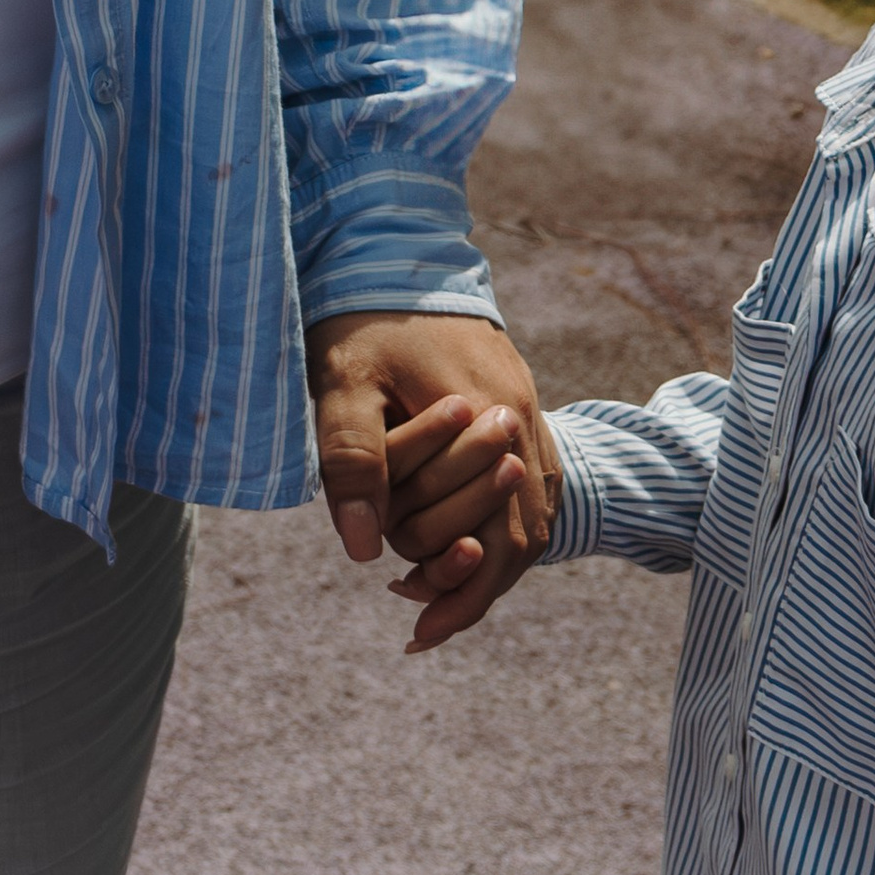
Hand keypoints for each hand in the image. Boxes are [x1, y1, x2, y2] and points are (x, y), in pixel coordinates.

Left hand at [306, 310, 558, 651]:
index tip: (409, 620)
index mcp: (488, 415)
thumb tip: (362, 550)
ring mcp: (531, 414)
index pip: (492, 536)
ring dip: (489, 562)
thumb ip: (353, 460)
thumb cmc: (363, 319)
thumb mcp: (343, 383)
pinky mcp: (524, 409)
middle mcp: (523, 420)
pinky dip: (501, 527)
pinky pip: (530, 489)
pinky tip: (463, 541)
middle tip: (411, 605)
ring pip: (531, 517)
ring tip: (437, 593)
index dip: (452, 588)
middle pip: (518, 536)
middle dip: (468, 582)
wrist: (397, 253)